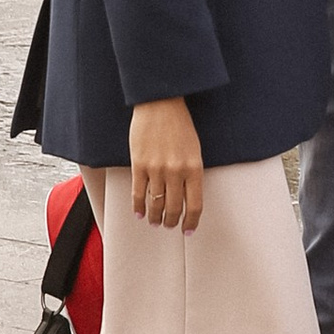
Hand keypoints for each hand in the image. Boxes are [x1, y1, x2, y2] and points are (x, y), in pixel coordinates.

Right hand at [128, 98, 203, 230]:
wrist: (160, 103)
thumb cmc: (179, 124)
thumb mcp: (194, 149)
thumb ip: (191, 172)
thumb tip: (187, 196)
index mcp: (194, 167)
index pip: (195, 204)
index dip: (191, 221)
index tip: (188, 229)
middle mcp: (176, 171)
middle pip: (174, 208)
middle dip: (172, 221)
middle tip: (169, 225)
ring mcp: (156, 169)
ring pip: (156, 204)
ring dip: (155, 217)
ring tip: (155, 221)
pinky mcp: (139, 165)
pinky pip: (138, 193)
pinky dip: (138, 207)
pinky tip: (140, 213)